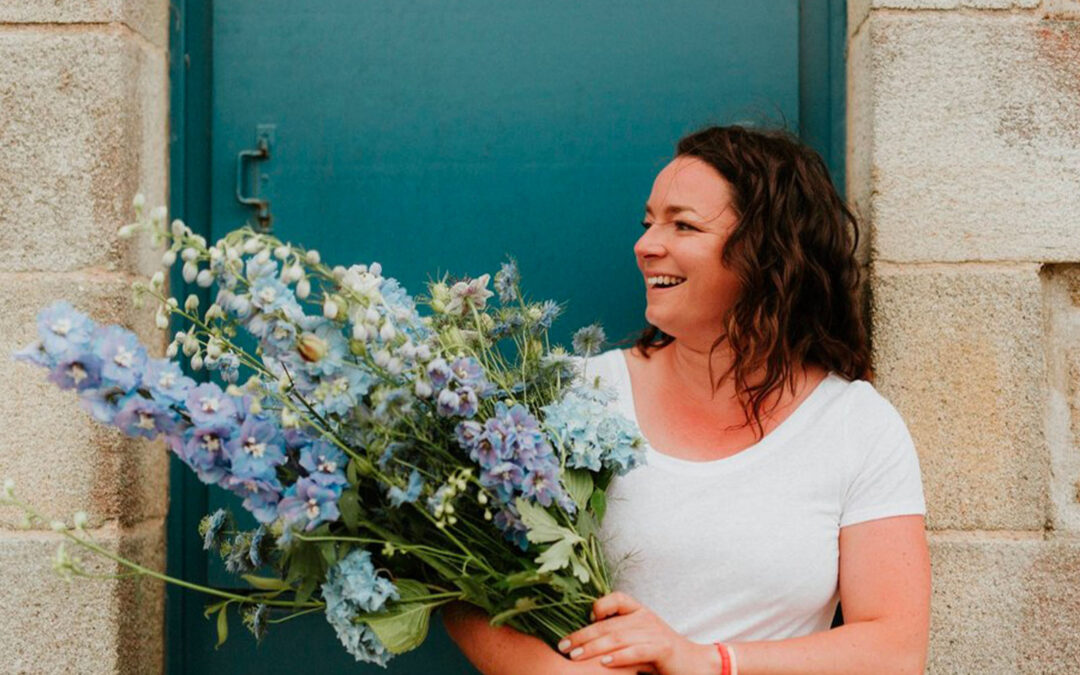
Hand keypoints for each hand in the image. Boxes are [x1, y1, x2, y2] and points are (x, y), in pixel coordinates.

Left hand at [558, 592, 720, 674]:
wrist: (695, 664)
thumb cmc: (661, 653)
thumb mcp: (638, 639)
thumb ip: (618, 635)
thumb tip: (584, 640)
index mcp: (639, 612)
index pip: (618, 598)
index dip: (600, 604)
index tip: (583, 619)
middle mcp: (645, 618)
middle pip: (609, 623)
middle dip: (583, 635)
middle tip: (563, 646)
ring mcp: (655, 633)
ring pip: (618, 638)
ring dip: (594, 648)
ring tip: (576, 657)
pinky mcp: (663, 649)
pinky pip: (637, 651)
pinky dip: (619, 657)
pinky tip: (604, 664)